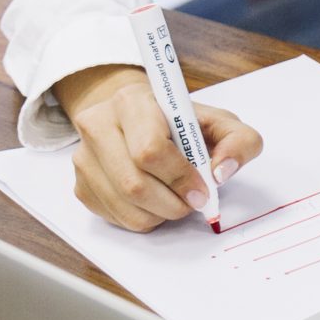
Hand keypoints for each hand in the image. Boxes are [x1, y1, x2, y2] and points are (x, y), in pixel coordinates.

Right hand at [56, 64, 260, 233]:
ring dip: (161, 214)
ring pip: (125, 207)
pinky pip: (116, 218)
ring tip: (177, 199)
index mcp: (131, 102)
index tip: (202, 190)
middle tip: (194, 201)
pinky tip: (156, 200)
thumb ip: (239, 141)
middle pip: (135, 185)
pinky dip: (145, 218)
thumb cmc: (180, 121)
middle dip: (173, 202)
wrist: (138, 119)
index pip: (150, 150)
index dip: (180, 177)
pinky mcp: (81, 186)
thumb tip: (221, 173)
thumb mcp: (219, 121)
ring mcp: (84, 158)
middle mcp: (97, 126)